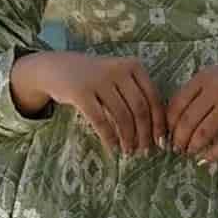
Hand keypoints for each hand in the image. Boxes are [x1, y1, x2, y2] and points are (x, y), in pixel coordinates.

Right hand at [20, 51, 166, 154]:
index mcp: (133, 66)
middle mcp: (118, 70)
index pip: (153, 98)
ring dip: (128, 138)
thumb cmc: (95, 79)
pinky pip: (100, 121)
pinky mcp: (80, 92)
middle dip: (144, 134)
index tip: (160, 141)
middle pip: (140, 109)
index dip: (159, 122)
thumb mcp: (119, 78)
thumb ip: (137, 95)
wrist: (57, 69)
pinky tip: (113, 148)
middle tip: (144, 151)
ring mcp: (98, 80)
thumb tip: (156, 131)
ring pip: (122, 116)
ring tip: (128, 151)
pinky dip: (109, 138)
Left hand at [165, 48, 217, 163]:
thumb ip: (198, 91)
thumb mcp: (217, 73)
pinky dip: (215, 154)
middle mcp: (216, 89)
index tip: (167, 135)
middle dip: (178, 140)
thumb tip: (176, 121)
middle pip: (187, 122)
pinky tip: (208, 160)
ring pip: (203, 134)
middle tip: (177, 149)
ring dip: (193, 148)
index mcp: (204, 77)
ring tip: (190, 153)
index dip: (168, 124)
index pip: (176, 105)